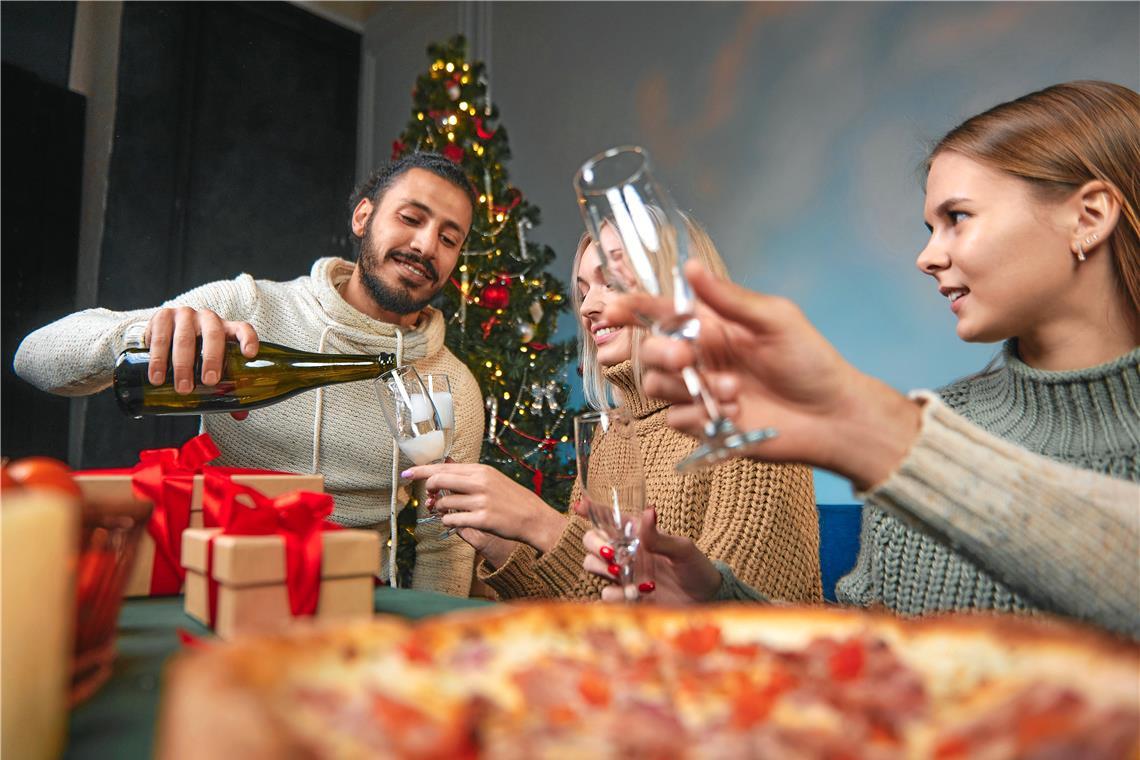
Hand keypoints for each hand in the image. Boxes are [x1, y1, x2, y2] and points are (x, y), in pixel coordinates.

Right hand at [144, 307, 258, 392]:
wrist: (163, 334)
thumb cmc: (195, 351)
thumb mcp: (211, 364)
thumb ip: (226, 386)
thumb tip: (241, 415)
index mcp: (226, 329)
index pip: (243, 329)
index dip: (248, 339)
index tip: (250, 354)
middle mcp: (208, 319)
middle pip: (213, 335)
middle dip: (211, 359)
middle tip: (209, 381)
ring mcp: (185, 315)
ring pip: (185, 338)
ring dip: (182, 364)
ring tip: (181, 388)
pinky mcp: (162, 317)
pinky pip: (160, 337)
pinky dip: (158, 359)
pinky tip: (158, 376)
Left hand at [401, 463, 566, 551]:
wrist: (533, 517)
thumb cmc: (511, 499)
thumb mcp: (492, 479)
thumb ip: (469, 477)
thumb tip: (443, 472)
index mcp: (480, 470)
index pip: (444, 466)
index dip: (422, 470)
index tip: (406, 473)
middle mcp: (480, 482)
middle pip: (439, 480)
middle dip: (428, 489)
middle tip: (429, 497)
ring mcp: (481, 501)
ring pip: (444, 503)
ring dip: (440, 509)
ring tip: (447, 512)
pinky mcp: (482, 519)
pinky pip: (452, 520)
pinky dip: (448, 521)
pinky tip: (454, 521)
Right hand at [581, 507, 721, 603]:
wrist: (705, 601)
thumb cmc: (696, 568)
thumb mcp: (682, 549)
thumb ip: (659, 536)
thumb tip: (648, 511)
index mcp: (637, 535)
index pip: (609, 518)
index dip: (591, 510)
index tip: (580, 505)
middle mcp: (625, 552)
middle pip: (591, 541)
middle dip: (594, 544)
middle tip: (610, 553)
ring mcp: (623, 575)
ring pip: (591, 565)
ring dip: (603, 570)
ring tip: (625, 577)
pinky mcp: (625, 597)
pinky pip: (605, 594)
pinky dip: (614, 595)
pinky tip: (634, 595)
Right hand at [601, 261, 920, 489]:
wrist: (832, 416)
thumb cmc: (811, 362)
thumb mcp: (776, 320)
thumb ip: (729, 299)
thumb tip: (690, 267)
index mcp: (712, 326)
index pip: (660, 313)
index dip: (631, 308)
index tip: (612, 309)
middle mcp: (699, 357)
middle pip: (648, 351)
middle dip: (660, 353)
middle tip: (686, 360)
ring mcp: (699, 392)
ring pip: (656, 387)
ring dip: (691, 389)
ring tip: (735, 391)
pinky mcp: (703, 425)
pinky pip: (675, 420)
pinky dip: (700, 417)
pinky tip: (735, 413)